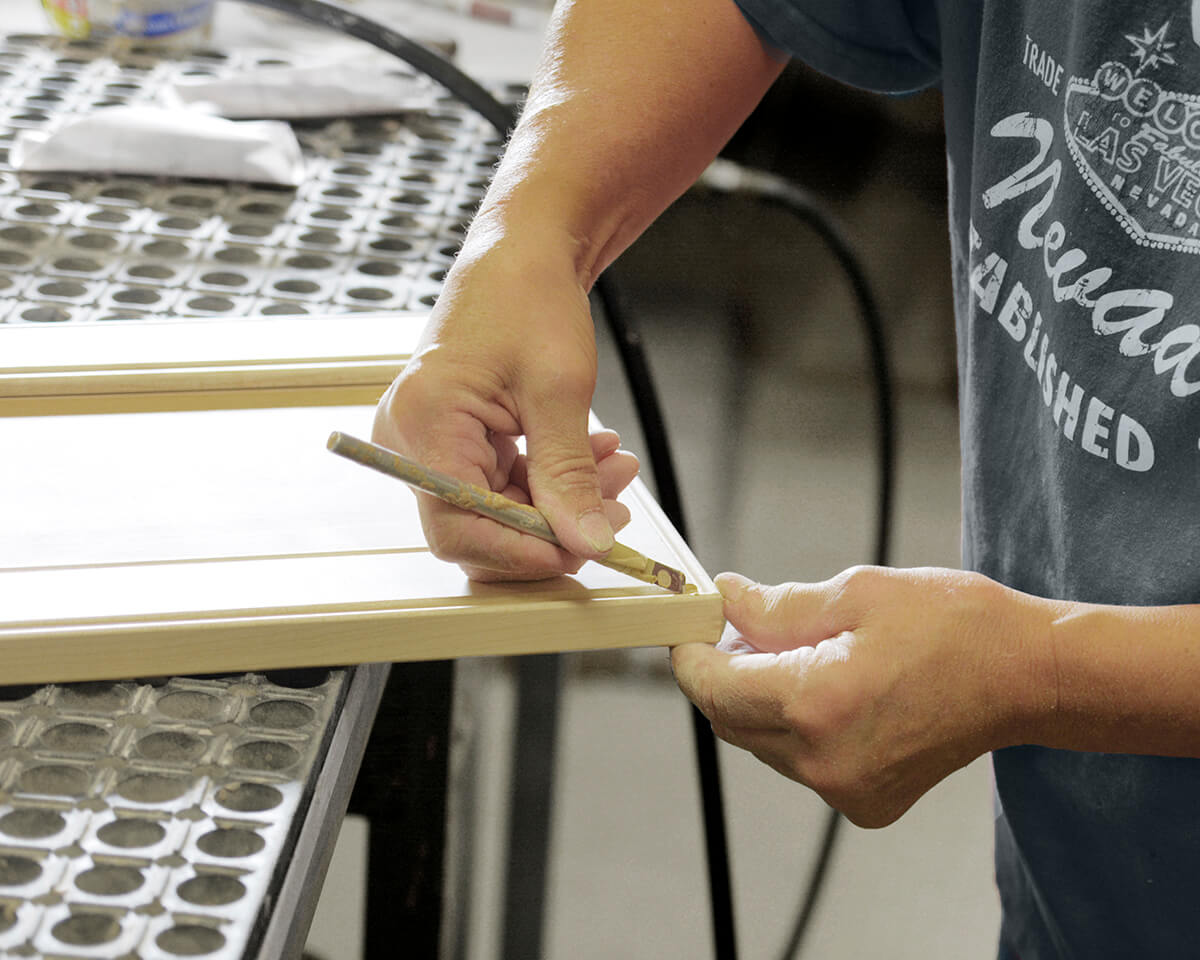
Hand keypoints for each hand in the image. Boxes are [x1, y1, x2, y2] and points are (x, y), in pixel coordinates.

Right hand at [373, 233, 638, 580]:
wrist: (520, 255)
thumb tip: (587, 541)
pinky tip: (595, 458)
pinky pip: (501, 487)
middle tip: (612, 515)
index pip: (461, 527)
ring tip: (615, 471)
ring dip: (561, 502)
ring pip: (497, 512)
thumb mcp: (559, 392)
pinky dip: (550, 481)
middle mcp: (412, 442)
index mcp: (426, 425)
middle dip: (551, 527)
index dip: (523, 552)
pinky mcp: (454, 442)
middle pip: (476, 529)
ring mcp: (430, 444)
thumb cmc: (528, 298)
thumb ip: (569, 475)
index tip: (584, 550)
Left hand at [671, 566, 1051, 826]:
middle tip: (746, 626)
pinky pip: (800, 763)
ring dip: (762, 698)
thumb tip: (726, 601)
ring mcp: (846, 790)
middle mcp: (822, 760)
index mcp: (816, 704)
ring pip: (762, 743)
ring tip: (802, 651)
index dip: (691, 654)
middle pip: (731, 719)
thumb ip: (778, 607)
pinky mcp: (866, 803)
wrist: (1028, 677)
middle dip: (726, 672)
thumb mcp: (857, 594)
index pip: (713, 688)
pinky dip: (796, 726)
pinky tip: (831, 687)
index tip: (690, 627)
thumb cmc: (955, 626)